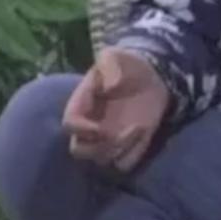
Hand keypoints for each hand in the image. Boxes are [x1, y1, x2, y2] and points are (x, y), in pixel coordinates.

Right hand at [62, 48, 169, 172]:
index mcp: (81, 105)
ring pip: (103, 160)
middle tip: (117, 133)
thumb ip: (109, 65)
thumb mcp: (114, 56)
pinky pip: (125, 163)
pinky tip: (144, 134)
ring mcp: (109, 138)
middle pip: (80, 151)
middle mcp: (91, 127)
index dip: (81, 130)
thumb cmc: (126, 65)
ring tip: (138, 128)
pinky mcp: (129, 145)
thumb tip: (111, 87)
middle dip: (98, 146)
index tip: (99, 127)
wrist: (151, 75)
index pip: (70, 125)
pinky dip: (133, 154)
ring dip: (119, 149)